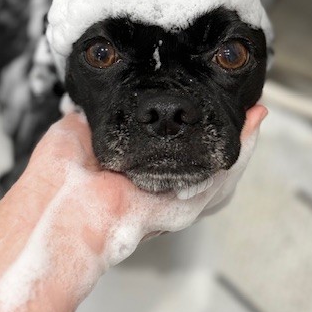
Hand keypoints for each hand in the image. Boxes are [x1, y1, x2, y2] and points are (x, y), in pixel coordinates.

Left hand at [24, 105, 267, 265]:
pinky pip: (219, 181)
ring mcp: (172, 201)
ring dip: (243, 141)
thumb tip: (104, 100)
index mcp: (136, 175)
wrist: (55, 211)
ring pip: (220, 172)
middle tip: (249, 109)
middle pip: (205, 163)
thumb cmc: (56, 181)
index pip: (175, 151)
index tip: (210, 103)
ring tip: (256, 114)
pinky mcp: (181, 208)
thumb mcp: (75, 131)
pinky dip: (241, 154)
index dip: (196, 128)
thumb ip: (98, 116)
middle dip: (229, 134)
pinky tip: (252, 128)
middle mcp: (158, 189)